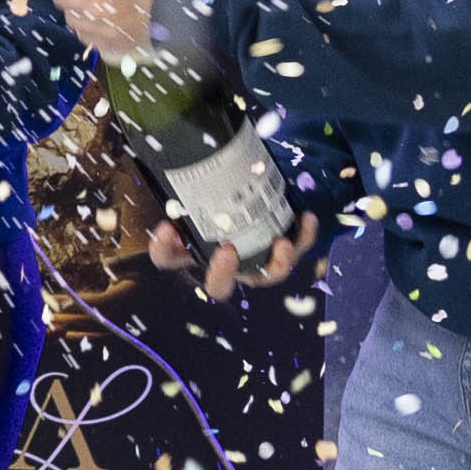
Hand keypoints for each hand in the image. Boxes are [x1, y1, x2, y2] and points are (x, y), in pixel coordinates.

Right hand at [144, 208, 322, 302]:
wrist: (255, 192)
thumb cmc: (220, 196)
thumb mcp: (200, 194)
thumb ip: (185, 192)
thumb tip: (172, 183)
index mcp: (195, 251)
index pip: (169, 259)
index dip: (163, 249)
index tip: (166, 226)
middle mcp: (225, 265)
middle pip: (218, 286)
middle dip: (222, 274)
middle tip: (227, 250)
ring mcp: (255, 263)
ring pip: (266, 276)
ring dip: (275, 263)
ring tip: (281, 242)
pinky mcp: (283, 252)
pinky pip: (297, 249)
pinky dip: (304, 236)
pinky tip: (307, 217)